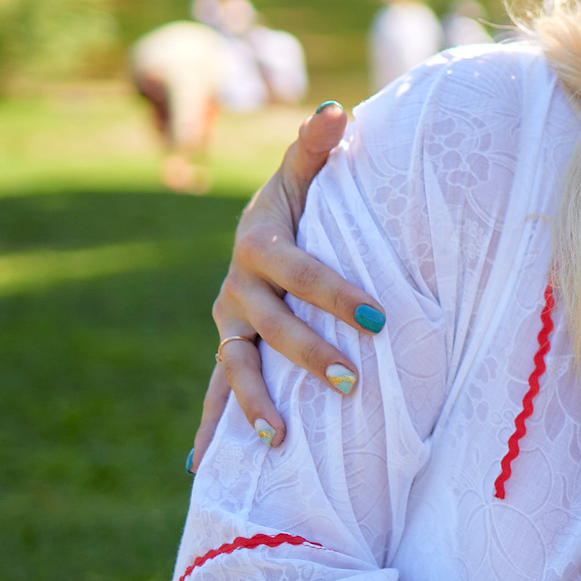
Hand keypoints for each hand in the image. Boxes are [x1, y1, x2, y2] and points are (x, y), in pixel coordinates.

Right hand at [193, 102, 386, 470]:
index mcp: (259, 247)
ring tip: (279, 438)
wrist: (259, 232)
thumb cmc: (299, 202)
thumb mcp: (305, 174)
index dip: (337, 293)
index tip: (379, 315)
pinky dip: (210, 430)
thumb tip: (337, 111)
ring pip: (236, 368)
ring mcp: (226, 325)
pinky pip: (216, 394)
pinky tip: (201, 468)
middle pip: (272, 327)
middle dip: (309, 355)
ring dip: (254, 404)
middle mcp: (236, 290)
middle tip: (352, 380)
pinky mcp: (226, 350)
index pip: (303, 273)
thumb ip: (318, 148)